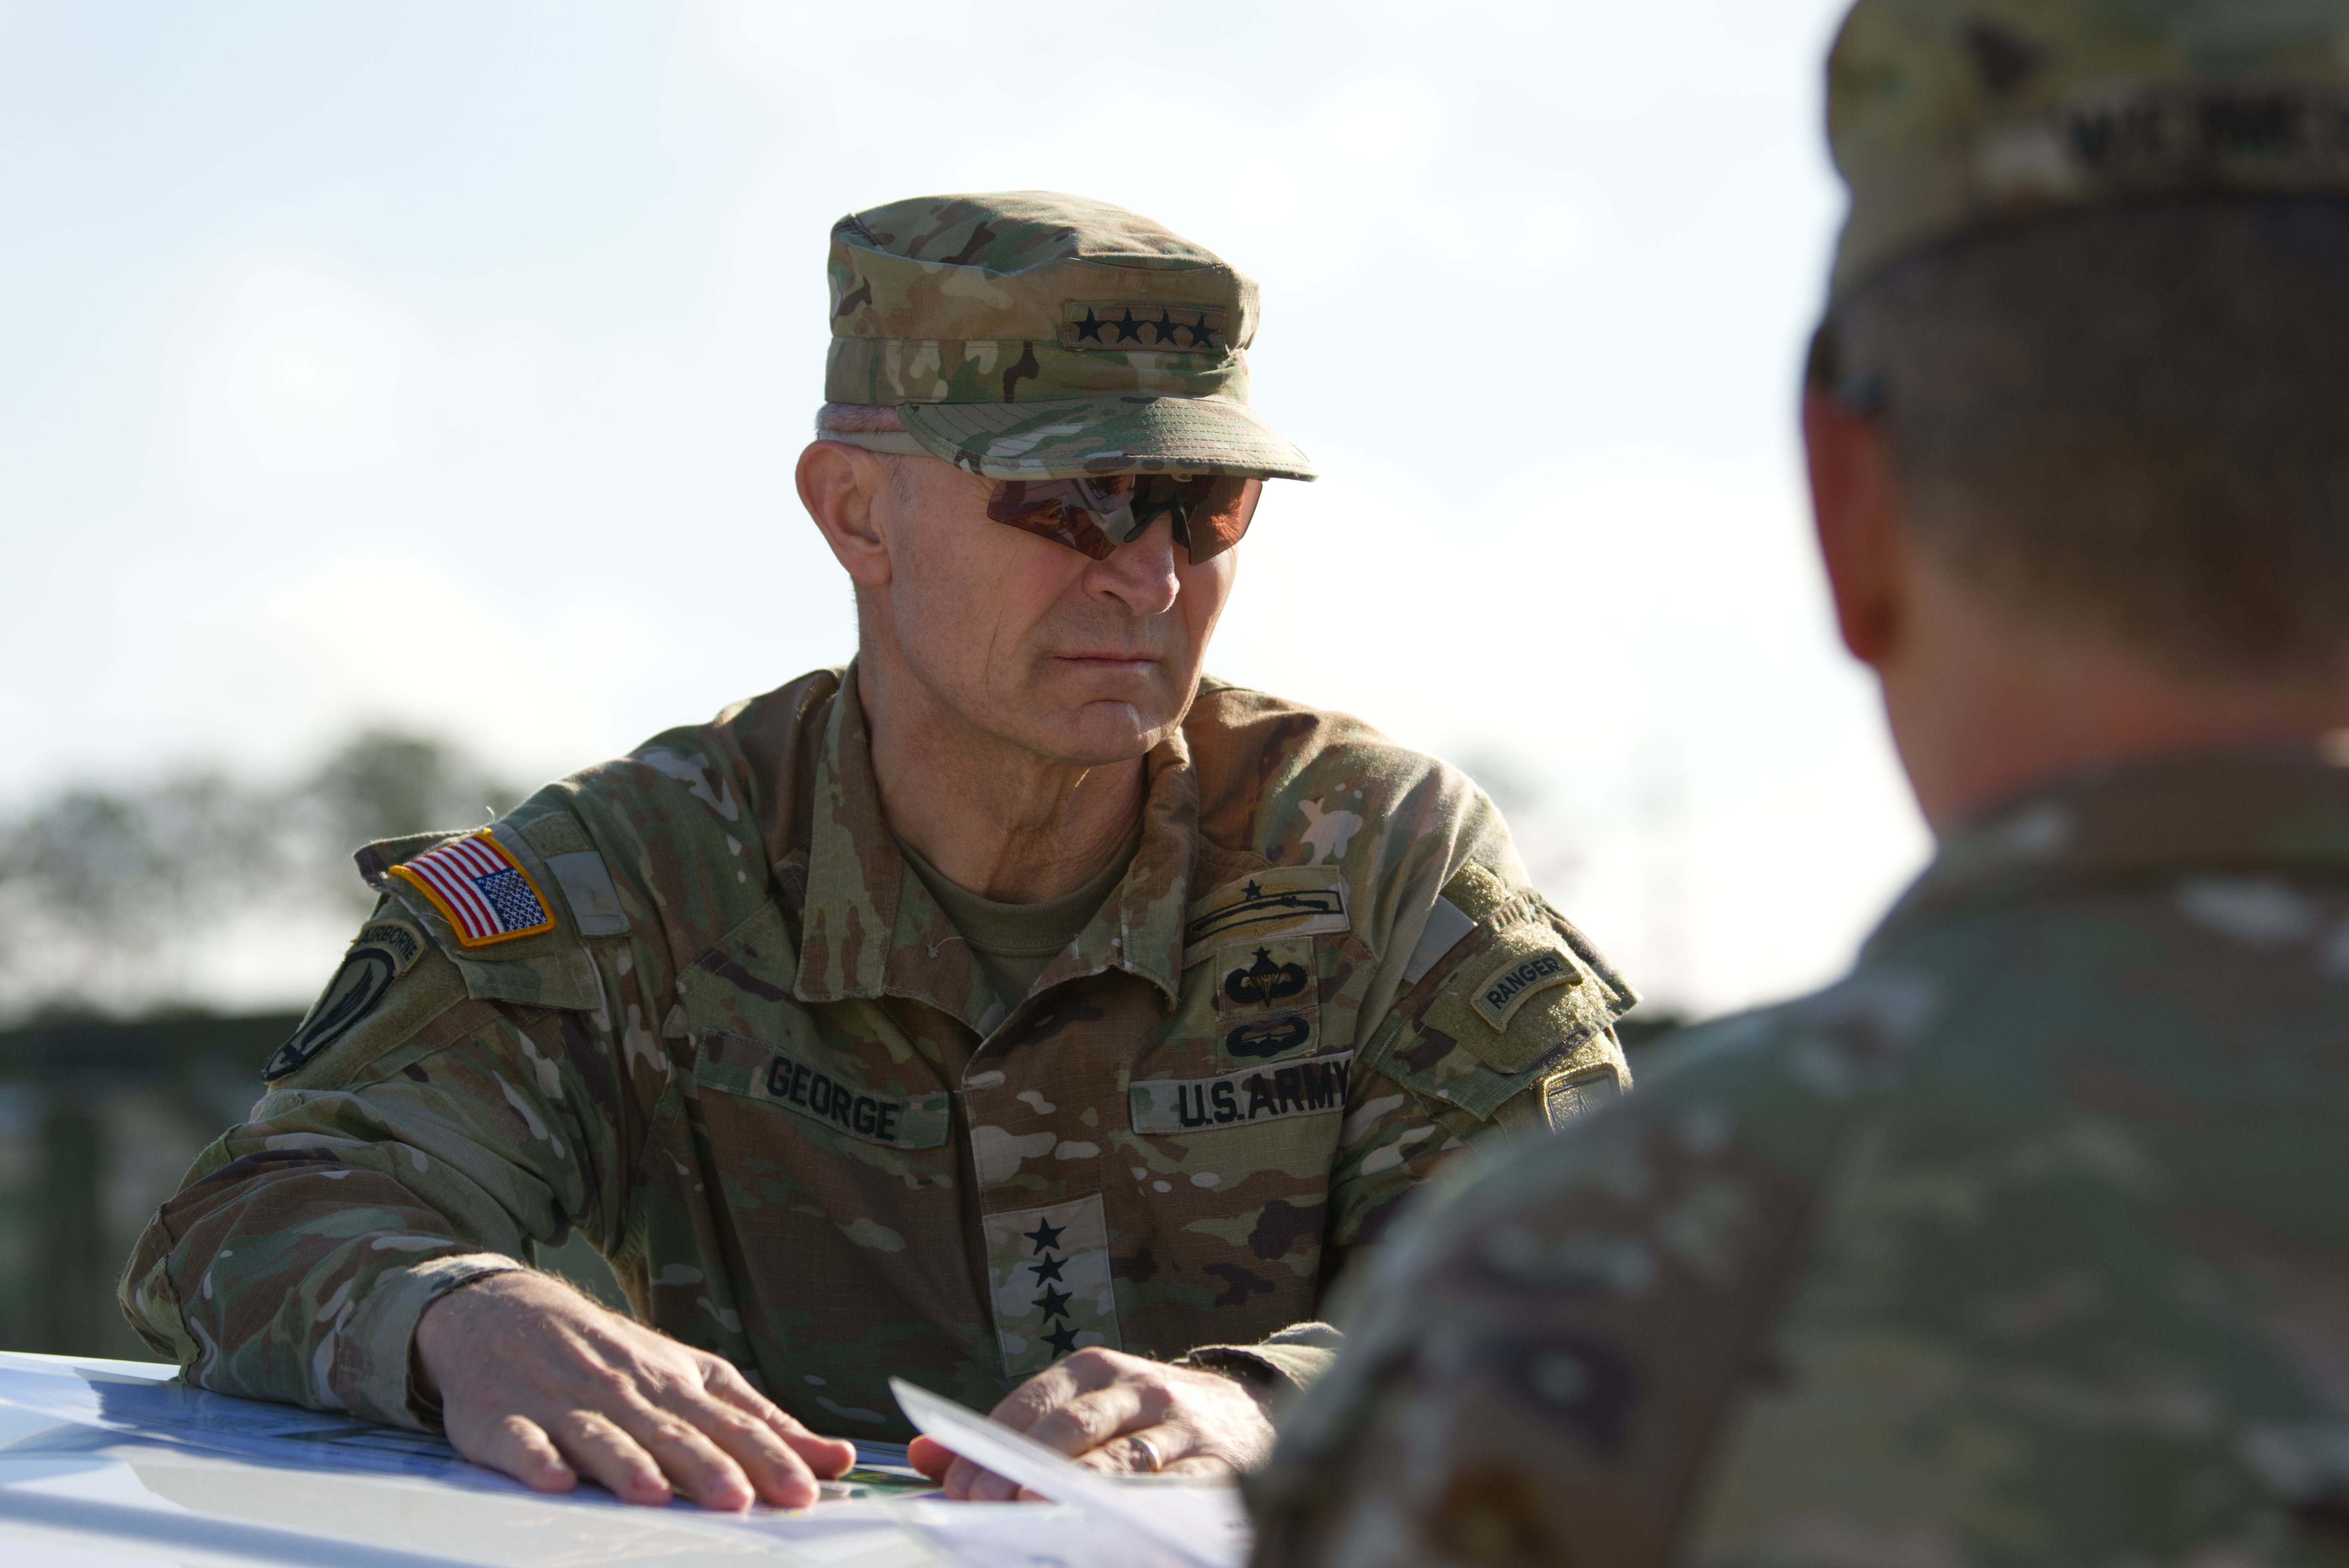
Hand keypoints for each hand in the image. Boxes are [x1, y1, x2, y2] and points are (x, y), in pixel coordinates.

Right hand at [412, 1269, 854, 1508]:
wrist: (502, 1309)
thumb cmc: (611, 1355)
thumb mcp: (690, 1376)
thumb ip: (759, 1421)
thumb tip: (835, 1456)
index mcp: (673, 1384)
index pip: (730, 1424)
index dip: (768, 1457)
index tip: (805, 1490)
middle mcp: (624, 1393)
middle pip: (672, 1433)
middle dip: (707, 1466)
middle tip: (740, 1499)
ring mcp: (562, 1404)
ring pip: (601, 1437)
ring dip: (626, 1464)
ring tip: (653, 1495)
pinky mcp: (503, 1419)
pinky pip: (520, 1442)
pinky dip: (536, 1460)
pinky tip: (554, 1481)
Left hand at [907, 1348, 1275, 1501]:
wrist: (1249, 1411)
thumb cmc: (1143, 1420)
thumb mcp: (1079, 1409)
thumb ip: (1004, 1435)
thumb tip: (922, 1455)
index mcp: (1095, 1371)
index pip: (1032, 1403)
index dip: (991, 1445)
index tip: (957, 1487)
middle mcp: (1138, 1390)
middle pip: (1071, 1428)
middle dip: (1023, 1467)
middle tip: (985, 1505)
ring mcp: (1180, 1428)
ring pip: (1121, 1460)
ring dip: (1075, 1489)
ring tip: (1035, 1510)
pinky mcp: (1216, 1468)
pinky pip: (1174, 1494)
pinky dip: (1139, 1512)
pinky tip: (1107, 1531)